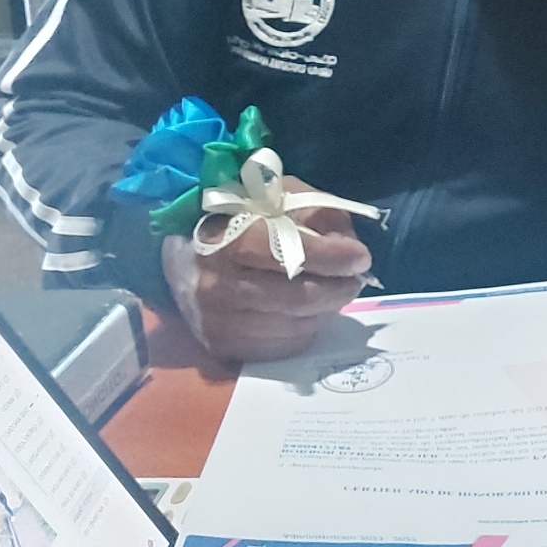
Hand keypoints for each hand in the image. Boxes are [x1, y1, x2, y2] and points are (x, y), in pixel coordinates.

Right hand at [161, 176, 371, 361]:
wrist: (186, 257)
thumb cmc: (240, 222)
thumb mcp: (278, 198)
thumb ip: (316, 213)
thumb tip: (347, 246)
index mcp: (224, 240)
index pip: (282, 253)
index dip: (327, 257)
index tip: (360, 257)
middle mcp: (215, 287)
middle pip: (294, 298)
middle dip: (337, 288)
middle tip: (355, 279)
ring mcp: (217, 323)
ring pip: (294, 326)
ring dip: (326, 310)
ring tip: (337, 292)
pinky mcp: (224, 348)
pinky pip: (282, 346)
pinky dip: (308, 330)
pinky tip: (312, 312)